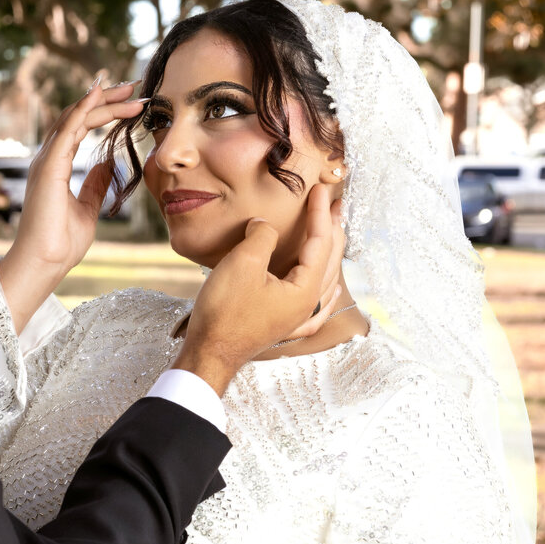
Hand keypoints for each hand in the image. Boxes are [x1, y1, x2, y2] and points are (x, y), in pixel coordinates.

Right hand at [0, 77, 144, 332]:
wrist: (44, 264)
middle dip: (108, 99)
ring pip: (75, 117)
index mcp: (56, 166)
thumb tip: (108, 166)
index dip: (105, 111)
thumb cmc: (60, 243)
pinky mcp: (48, 168)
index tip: (132, 102)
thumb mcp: (88, 208)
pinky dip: (82, 109)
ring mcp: (46, 161)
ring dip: (103, 101)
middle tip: (136, 86)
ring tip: (130, 89)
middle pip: (78, 116)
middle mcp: (49, 158)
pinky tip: (99, 95)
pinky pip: (66, 130)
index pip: (81, 127)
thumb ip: (95, 185)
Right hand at [174, 184, 345, 396]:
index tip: (319, 190)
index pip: (320, 242)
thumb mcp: (243, 263)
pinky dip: (326, 291)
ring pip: (326, 281)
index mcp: (305, 289)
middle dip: (332, 229)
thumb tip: (265, 226)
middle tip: (335, 205)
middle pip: (330, 260)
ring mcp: (299, 319)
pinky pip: (318, 306)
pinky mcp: (285, 326)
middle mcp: (308, 305)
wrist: (209, 353)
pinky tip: (330, 290)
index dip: (319, 213)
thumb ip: (262, 236)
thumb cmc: (225, 312)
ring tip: (332, 234)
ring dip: (331, 254)